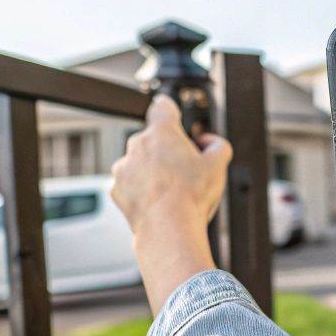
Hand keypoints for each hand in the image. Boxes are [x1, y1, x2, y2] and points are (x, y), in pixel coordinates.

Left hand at [109, 94, 231, 312]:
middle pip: (153, 139)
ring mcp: (124, 167)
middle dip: (167, 151)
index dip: (171, 111)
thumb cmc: (191, 196)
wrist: (168, 229)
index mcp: (162, 132)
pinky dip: (141, 191)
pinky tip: (158, 203)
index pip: (163, 107)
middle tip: (185, 171)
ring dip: (153, 171)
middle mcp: (138, 144)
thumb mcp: (218, 165)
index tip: (174, 117)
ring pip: (140, 163)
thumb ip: (218, 145)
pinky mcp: (117, 189)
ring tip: (172, 192)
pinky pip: (130, 184)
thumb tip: (209, 142)